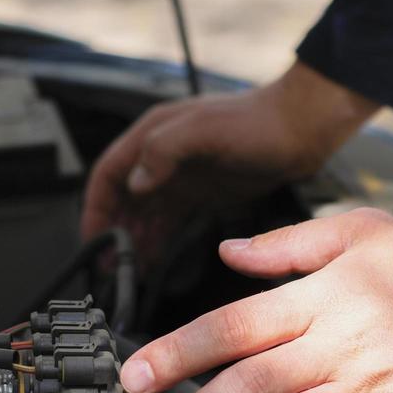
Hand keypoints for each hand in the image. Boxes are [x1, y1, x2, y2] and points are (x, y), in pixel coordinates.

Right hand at [80, 61, 377, 258]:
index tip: (92, 239)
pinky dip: (158, 241)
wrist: (301, 129)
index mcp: (153, 134)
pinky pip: (170, 222)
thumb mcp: (204, 131)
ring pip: (145, 214)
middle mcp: (162, 156)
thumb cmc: (257, 121)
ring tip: (126, 272)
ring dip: (132, 241)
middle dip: (111, 232)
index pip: (109, 174)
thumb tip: (135, 183)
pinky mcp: (203, 193)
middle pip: (123, 199)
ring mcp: (183, 176)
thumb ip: (163, 152)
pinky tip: (152, 261)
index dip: (96, 207)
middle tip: (107, 266)